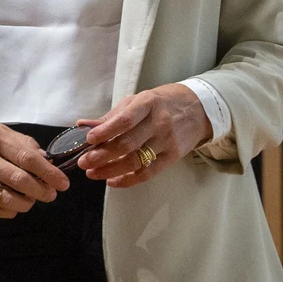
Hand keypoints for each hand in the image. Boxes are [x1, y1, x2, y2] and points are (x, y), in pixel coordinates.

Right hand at [0, 113, 70, 216]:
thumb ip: (17, 142)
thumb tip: (44, 158)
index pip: (28, 158)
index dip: (49, 173)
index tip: (63, 183)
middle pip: (21, 180)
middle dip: (42, 191)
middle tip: (51, 195)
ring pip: (7, 198)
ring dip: (26, 203)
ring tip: (32, 201)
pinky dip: (7, 211)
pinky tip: (13, 207)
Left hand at [74, 84, 212, 187]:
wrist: (199, 109)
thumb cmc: (163, 103)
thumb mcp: (138, 101)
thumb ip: (112, 116)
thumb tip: (83, 126)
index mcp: (148, 103)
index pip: (125, 119)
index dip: (106, 131)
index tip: (88, 139)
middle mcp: (159, 122)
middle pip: (127, 143)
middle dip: (102, 155)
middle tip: (84, 162)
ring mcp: (167, 141)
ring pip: (135, 161)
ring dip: (110, 169)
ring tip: (92, 173)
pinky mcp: (172, 157)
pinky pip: (148, 173)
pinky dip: (128, 180)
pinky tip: (112, 180)